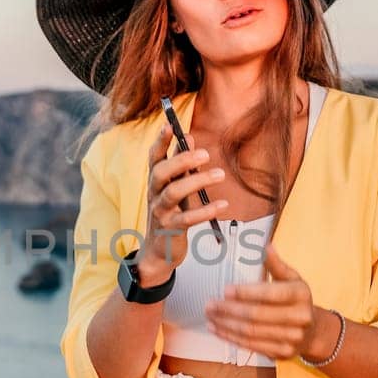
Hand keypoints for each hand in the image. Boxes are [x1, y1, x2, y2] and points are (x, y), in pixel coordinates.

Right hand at [137, 122, 227, 285]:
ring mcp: (161, 212)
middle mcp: (154, 194)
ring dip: (197, 181)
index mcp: (155, 181)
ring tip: (220, 174)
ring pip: (174, 193)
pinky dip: (206, 211)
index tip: (169, 126)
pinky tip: (223, 205)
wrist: (159, 251)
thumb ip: (181, 166)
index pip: (154, 157)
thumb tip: (189, 139)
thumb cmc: (170, 213)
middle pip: (161, 172)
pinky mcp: (171, 229)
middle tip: (205, 154)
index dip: (160, 142)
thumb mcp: (174, 188)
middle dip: (182, 160)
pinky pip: (187, 219)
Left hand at [204, 243, 333, 361]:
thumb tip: (266, 246)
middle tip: (210, 304)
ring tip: (210, 316)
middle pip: (258, 315)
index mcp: (301, 294)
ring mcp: (292, 338)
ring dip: (226, 325)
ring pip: (252, 332)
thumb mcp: (292, 279)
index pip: (271, 293)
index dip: (246, 293)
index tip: (225, 290)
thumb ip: (277, 265)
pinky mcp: (282, 353)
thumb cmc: (296, 300)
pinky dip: (231, 338)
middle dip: (229, 310)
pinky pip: (251, 346)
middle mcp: (300, 317)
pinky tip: (218, 330)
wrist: (313, 332)